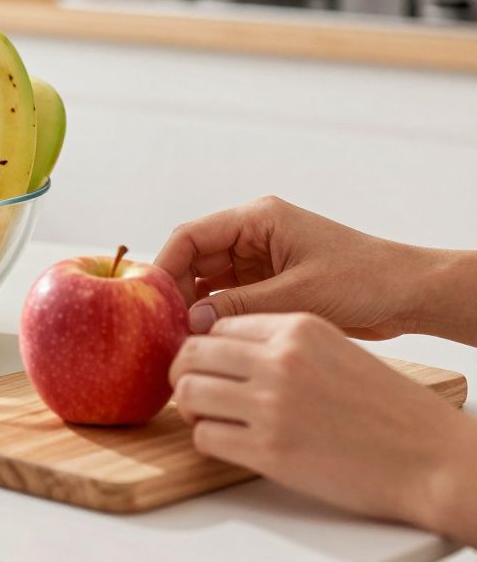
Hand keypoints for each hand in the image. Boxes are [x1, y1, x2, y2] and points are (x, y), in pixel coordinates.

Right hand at [155, 196, 476, 342]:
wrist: (410, 294)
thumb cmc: (364, 281)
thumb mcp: (298, 294)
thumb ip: (241, 306)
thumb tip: (191, 323)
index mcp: (257, 220)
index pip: (191, 236)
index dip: (164, 267)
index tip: (150, 301)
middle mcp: (252, 235)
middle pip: (194, 259)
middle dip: (176, 292)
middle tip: (163, 328)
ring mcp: (259, 260)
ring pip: (207, 281)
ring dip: (195, 308)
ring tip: (181, 339)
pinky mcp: (268, 284)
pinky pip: (228, 298)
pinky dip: (216, 317)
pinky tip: (207, 341)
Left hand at [171, 313, 476, 543]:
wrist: (430, 457)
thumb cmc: (388, 407)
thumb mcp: (336, 349)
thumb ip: (283, 344)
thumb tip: (227, 350)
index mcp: (298, 328)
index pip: (219, 324)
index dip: (205, 344)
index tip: (206, 361)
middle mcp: (279, 361)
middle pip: (193, 353)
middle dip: (183, 372)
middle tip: (191, 387)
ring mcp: (271, 405)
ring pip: (189, 393)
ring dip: (190, 406)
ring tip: (207, 415)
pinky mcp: (268, 450)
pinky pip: (205, 437)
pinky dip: (207, 439)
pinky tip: (226, 441)